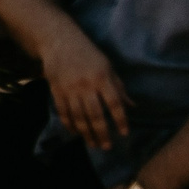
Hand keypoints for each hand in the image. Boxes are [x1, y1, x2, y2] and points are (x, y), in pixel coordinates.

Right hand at [40, 30, 130, 149]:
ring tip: (93, 144)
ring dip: (86, 133)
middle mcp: (86, 85)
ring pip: (79, 116)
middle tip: (107, 146)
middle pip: (95, 114)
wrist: (60, 41)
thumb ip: (119, 87)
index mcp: (102, 78)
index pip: (114, 103)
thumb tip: (132, 106)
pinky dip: (70, 125)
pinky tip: (76, 133)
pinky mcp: (56, 90)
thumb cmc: (88, 54)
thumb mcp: (108, 67)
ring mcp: (69, 88)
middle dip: (102, 133)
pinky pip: (63, 112)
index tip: (124, 133)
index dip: (120, 120)